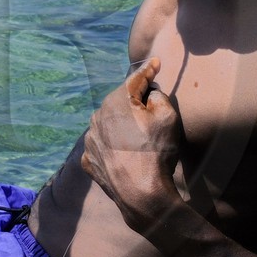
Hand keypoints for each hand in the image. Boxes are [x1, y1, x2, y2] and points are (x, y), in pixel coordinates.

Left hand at [81, 59, 183, 231]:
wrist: (141, 195)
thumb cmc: (157, 152)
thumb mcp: (168, 117)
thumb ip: (158, 97)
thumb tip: (150, 94)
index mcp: (116, 101)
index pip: (135, 79)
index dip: (148, 70)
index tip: (156, 62)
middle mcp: (97, 116)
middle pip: (119, 101)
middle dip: (133, 99)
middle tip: (149, 102)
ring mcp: (90, 139)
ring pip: (108, 123)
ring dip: (120, 122)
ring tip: (137, 133)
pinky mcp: (88, 160)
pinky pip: (102, 144)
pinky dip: (112, 143)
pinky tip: (124, 151)